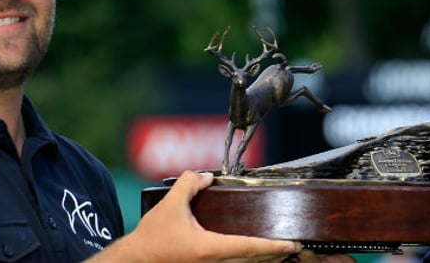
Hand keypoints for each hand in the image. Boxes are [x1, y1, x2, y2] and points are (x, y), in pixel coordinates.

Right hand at [95, 170, 352, 262]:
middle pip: (253, 260)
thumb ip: (189, 184)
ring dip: (263, 260)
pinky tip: (255, 256)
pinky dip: (248, 261)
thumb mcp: (169, 205)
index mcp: (209, 248)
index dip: (273, 246)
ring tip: (281, 252)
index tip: (292, 244)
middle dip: (275, 254)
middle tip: (295, 246)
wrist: (135, 261)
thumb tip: (206, 176)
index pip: (249, 247)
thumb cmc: (152, 239)